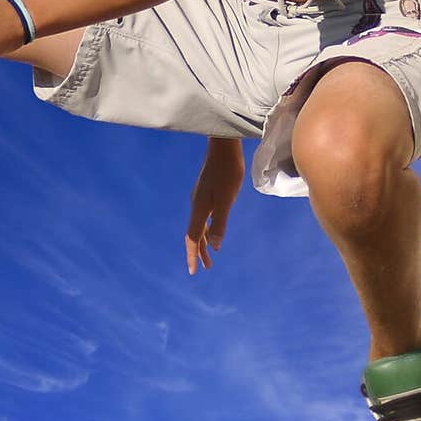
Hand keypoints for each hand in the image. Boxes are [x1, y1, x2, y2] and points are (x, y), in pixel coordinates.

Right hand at [185, 138, 244, 274]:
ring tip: (210, 256)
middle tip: (205, 268)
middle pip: (195, 234)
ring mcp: (200, 199)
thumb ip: (220, 223)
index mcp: (199, 209)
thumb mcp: (227, 199)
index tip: (193, 272)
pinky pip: (203, 217)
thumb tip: (215, 247)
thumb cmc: (228, 172)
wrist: (224, 148)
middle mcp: (196, 206)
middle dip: (199, 252)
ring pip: (199, 226)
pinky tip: (213, 230)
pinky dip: (207, 229)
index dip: (192, 256)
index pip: (193, 238)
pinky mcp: (206, 193)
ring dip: (204, 242)